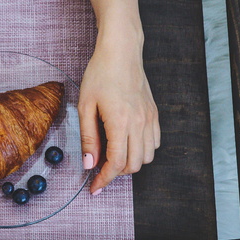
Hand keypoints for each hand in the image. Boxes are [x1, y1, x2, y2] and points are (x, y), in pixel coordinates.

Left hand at [78, 30, 160, 193]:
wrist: (121, 52)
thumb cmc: (100, 74)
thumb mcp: (85, 105)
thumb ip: (88, 137)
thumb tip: (89, 164)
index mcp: (120, 122)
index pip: (116, 163)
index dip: (104, 180)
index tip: (94, 187)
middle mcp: (139, 123)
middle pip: (133, 165)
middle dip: (115, 173)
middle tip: (98, 170)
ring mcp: (150, 119)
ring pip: (147, 157)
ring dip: (129, 163)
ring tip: (111, 156)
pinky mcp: (154, 114)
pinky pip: (154, 143)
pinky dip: (141, 151)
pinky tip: (126, 144)